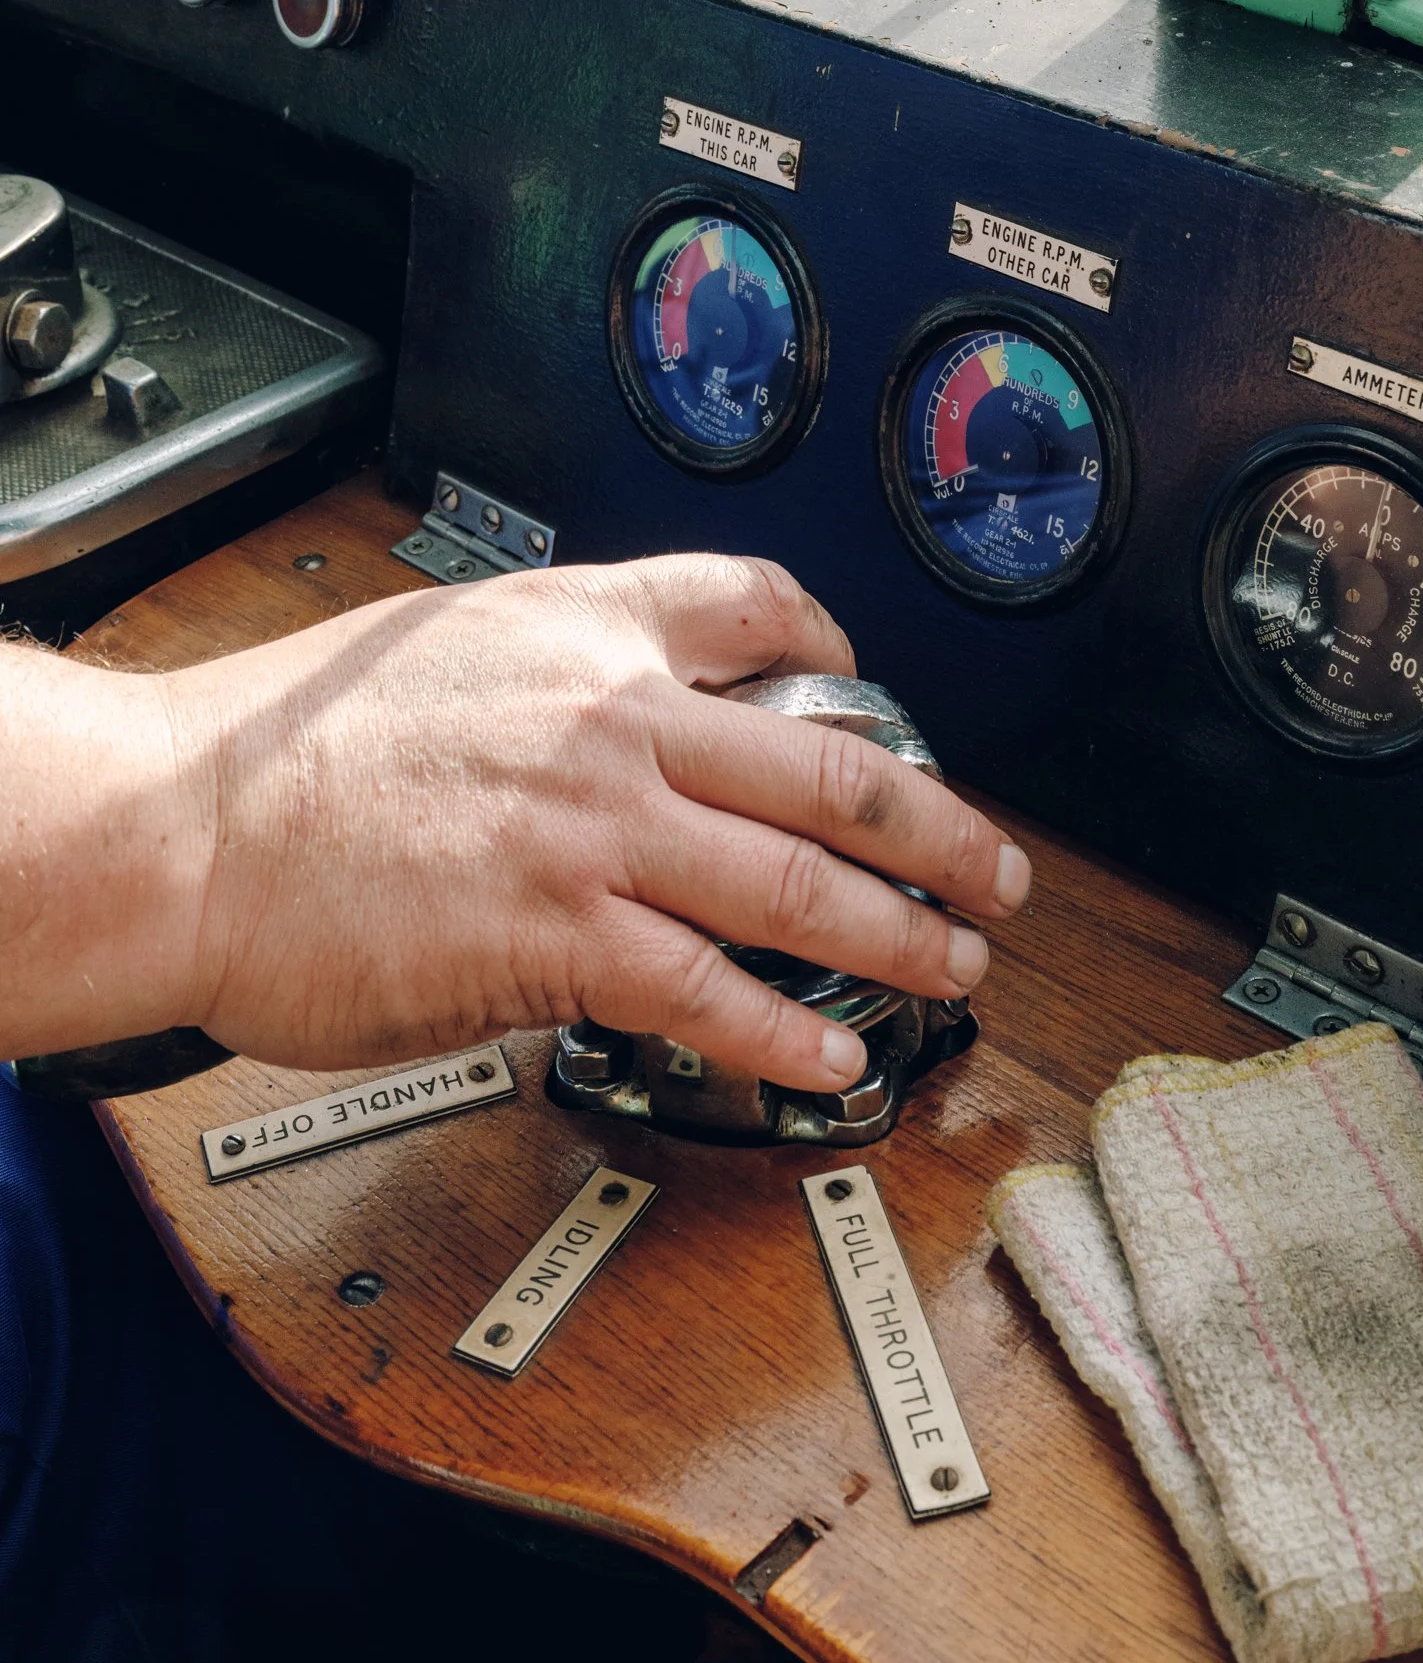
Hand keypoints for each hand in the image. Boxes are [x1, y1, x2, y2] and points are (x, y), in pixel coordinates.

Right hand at [148, 555, 1027, 1087]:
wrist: (189, 827)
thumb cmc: (284, 748)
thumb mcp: (436, 648)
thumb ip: (548, 670)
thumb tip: (619, 715)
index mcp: (583, 631)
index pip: (753, 606)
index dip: (836, 646)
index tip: (868, 684)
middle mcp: (615, 720)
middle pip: (831, 762)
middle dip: (938, 824)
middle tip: (993, 865)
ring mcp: (600, 833)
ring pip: (803, 882)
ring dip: (901, 933)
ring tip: (954, 965)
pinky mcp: (565, 941)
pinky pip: (714, 990)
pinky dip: (785, 1030)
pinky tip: (827, 1056)